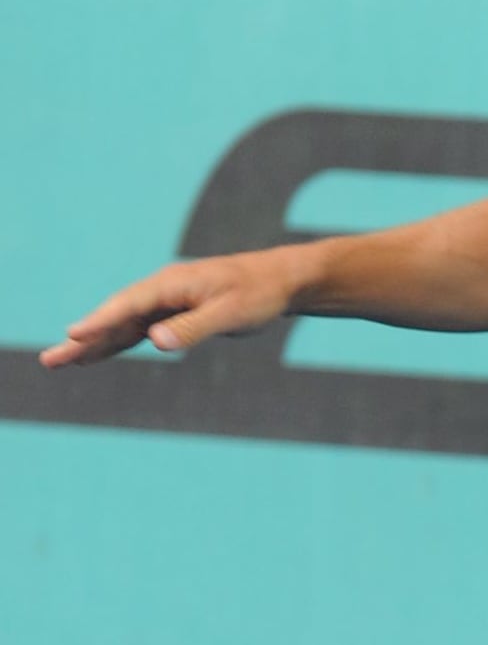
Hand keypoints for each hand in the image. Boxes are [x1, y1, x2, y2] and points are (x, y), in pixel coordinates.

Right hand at [40, 249, 303, 367]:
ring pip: (122, 325)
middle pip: (115, 317)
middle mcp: (162, 290)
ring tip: (61, 362)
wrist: (280, 281)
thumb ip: (193, 327)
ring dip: (93, 343)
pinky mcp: (173, 312)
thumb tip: (155, 340)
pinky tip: (95, 354)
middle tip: (51, 361)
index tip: (74, 335)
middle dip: (83, 339)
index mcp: (172, 284)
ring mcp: (165, 301)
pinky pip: (137, 329)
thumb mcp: (230, 313)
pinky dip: (115, 342)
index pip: (128, 306)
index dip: (100, 322)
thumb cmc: (259, 294)